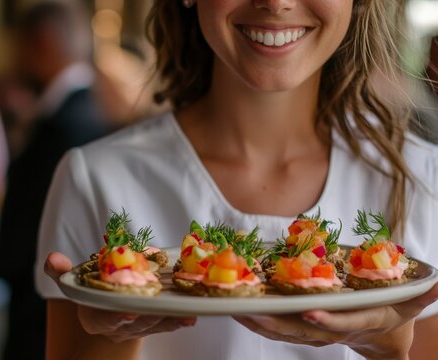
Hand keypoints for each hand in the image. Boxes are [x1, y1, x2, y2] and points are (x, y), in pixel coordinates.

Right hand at [45, 252, 196, 341]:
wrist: (106, 309)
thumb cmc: (89, 291)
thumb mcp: (72, 281)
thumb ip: (60, 272)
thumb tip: (52, 258)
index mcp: (94, 317)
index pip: (104, 320)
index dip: (116, 317)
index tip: (128, 312)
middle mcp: (116, 327)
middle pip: (134, 323)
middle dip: (149, 317)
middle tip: (162, 308)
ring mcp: (136, 328)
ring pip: (153, 325)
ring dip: (169, 319)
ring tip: (184, 312)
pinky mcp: (153, 325)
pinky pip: (166, 326)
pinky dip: (178, 321)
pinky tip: (191, 317)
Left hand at [234, 283, 437, 359]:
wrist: (381, 335)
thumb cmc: (393, 312)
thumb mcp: (410, 301)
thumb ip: (421, 293)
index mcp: (360, 321)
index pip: (343, 323)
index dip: (327, 320)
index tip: (309, 313)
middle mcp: (334, 329)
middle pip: (302, 330)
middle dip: (275, 323)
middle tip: (250, 312)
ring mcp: (316, 330)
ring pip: (285, 330)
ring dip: (259, 322)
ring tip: (233, 310)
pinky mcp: (304, 326)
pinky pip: (279, 324)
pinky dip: (259, 318)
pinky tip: (238, 307)